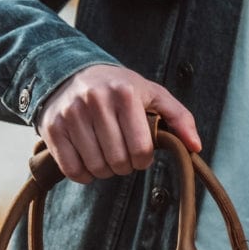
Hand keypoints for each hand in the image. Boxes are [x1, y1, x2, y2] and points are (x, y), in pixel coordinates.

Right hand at [37, 64, 201, 183]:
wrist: (69, 74)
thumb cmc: (118, 89)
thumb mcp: (152, 95)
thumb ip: (179, 118)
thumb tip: (195, 147)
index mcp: (124, 93)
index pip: (141, 150)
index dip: (143, 160)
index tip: (139, 153)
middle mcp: (95, 100)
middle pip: (119, 162)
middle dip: (124, 166)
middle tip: (121, 154)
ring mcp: (71, 114)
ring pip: (97, 168)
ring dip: (104, 170)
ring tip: (105, 154)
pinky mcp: (53, 128)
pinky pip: (73, 170)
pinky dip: (84, 174)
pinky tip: (88, 160)